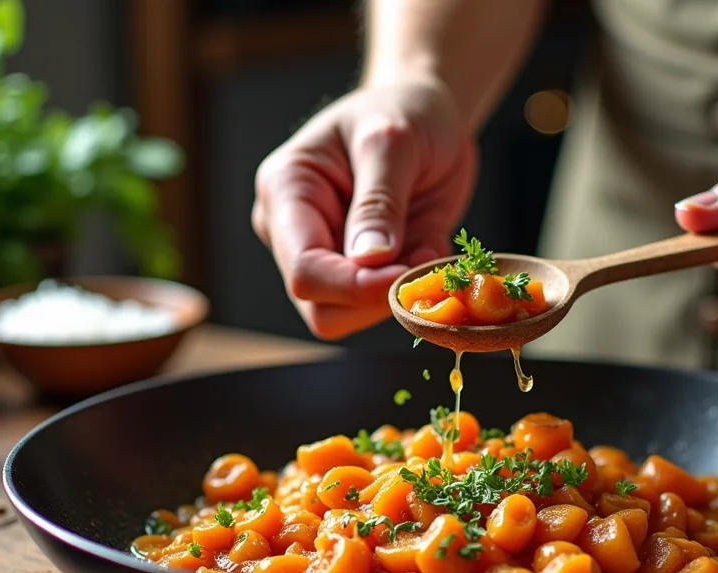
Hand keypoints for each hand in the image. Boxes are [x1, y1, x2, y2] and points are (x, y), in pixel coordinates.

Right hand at [253, 81, 475, 338]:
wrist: (428, 115)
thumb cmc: (405, 112)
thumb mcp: (394, 141)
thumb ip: (380, 201)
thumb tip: (370, 260)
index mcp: (286, 192)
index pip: (305, 270)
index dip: (355, 287)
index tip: (408, 273)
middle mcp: (293, 231)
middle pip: (321, 306)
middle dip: (377, 298)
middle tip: (426, 260)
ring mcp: (323, 255)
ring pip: (348, 316)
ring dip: (397, 295)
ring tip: (429, 244)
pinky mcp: (357, 271)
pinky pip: (380, 305)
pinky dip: (412, 287)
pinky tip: (430, 246)